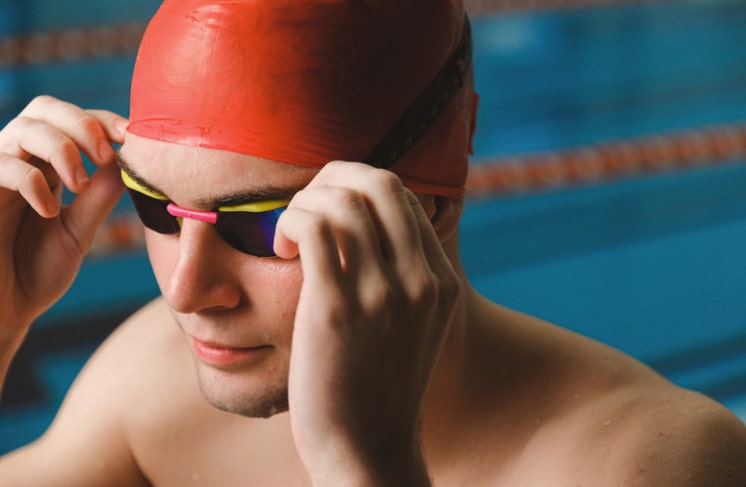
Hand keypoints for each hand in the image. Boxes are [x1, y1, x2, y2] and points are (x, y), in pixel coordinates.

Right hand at [0, 96, 125, 336]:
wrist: (2, 311)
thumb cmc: (35, 272)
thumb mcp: (78, 232)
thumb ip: (99, 198)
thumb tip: (128, 162)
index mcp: (46, 165)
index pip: (73, 120)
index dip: (102, 120)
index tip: (132, 137)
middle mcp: (19, 160)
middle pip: (45, 108)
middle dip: (82, 123)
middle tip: (106, 155)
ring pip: (24, 128)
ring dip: (62, 148)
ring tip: (79, 184)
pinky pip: (1, 164)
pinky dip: (31, 180)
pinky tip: (48, 209)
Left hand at [274, 162, 459, 485]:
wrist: (367, 449)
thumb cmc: (376, 387)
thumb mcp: (411, 329)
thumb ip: (405, 281)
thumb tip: (370, 234)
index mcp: (441, 281)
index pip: (403, 196)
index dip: (356, 186)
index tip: (326, 211)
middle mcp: (421, 279)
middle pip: (379, 181)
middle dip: (332, 178)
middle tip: (305, 210)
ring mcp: (384, 292)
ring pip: (343, 197)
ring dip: (305, 201)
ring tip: (290, 236)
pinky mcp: (338, 307)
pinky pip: (314, 225)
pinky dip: (290, 220)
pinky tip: (280, 248)